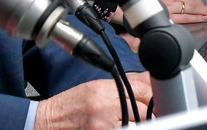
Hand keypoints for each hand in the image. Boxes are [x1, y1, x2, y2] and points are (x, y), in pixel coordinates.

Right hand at [35, 72, 151, 129]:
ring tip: (136, 122)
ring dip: (144, 124)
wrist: (50, 122)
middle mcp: (106, 108)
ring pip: (142, 125)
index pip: (143, 90)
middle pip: (146, 109)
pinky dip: (131, 128)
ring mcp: (106, 127)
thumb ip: (126, 83)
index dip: (154, 96)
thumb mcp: (97, 87)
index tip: (156, 100)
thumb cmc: (72, 105)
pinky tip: (127, 126)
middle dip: (151, 112)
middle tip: (149, 113)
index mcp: (105, 90)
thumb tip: (150, 81)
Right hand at [141, 0, 206, 23]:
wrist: (126, 3)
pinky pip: (184, 18)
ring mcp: (169, 6)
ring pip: (190, 9)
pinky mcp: (166, 17)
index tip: (203, 2)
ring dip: (202, 13)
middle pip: (192, 1)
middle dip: (203, 7)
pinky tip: (201, 19)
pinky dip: (194, 19)